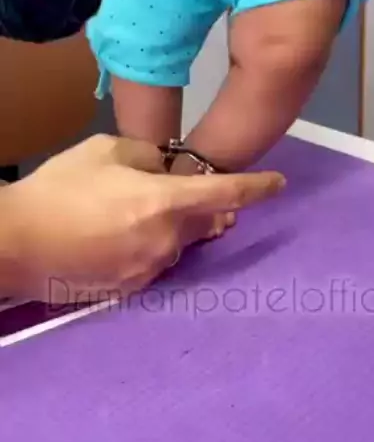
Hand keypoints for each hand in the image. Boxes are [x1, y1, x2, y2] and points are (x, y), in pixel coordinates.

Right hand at [4, 135, 284, 303]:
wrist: (17, 242)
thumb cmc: (61, 188)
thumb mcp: (106, 151)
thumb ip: (148, 157)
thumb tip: (164, 169)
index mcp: (163, 203)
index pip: (225, 194)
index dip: (256, 188)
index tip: (279, 185)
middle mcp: (166, 242)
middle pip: (204, 223)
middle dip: (201, 208)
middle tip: (179, 192)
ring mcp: (149, 270)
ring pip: (179, 244)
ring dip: (172, 227)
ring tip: (135, 213)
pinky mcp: (131, 289)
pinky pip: (156, 262)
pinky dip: (151, 246)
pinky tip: (119, 236)